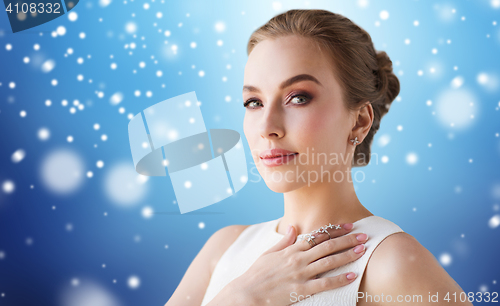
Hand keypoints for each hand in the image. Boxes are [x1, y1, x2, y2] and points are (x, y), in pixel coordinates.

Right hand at [229, 222, 368, 305]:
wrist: (247, 293)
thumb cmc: (257, 274)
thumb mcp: (269, 253)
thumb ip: (284, 241)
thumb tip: (292, 227)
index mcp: (291, 249)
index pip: (318, 236)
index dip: (335, 230)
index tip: (349, 226)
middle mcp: (298, 259)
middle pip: (328, 246)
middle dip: (348, 240)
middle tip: (364, 235)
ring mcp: (301, 274)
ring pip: (329, 262)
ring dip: (347, 255)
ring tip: (362, 250)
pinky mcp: (301, 290)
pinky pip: (324, 284)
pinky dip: (339, 279)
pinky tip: (352, 275)